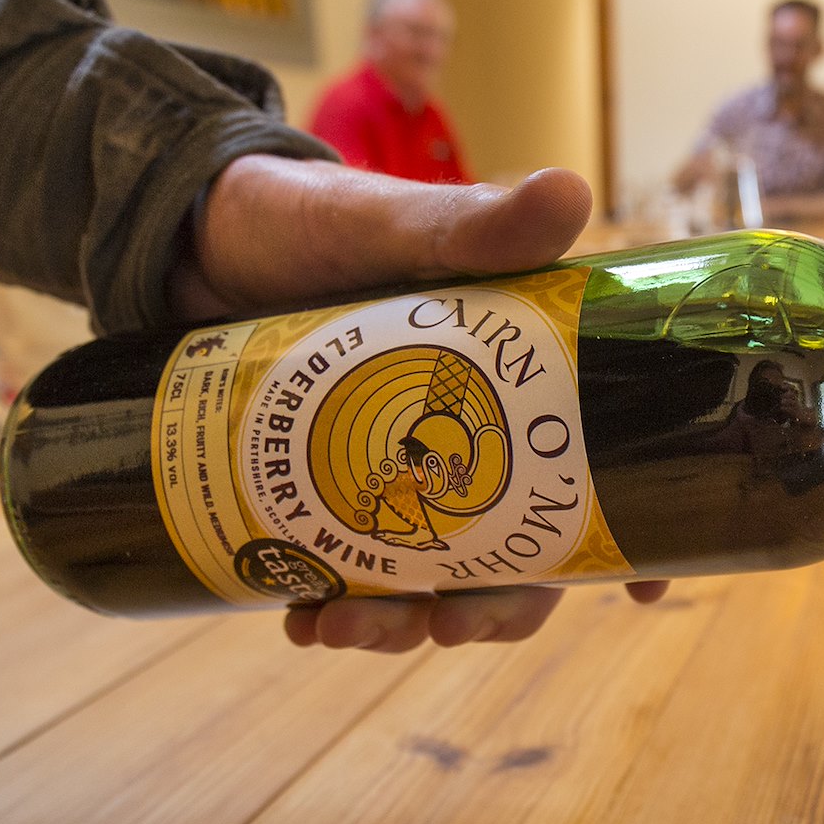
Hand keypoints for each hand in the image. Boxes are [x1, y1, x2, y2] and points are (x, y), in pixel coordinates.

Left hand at [182, 155, 668, 651]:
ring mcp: (395, 471)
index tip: (643, 591)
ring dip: (401, 624)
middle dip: (498, 609)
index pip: (598, 462)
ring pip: (432, 576)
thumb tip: (568, 194)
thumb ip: (469, 224)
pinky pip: (342, 570)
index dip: (626, 536)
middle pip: (520, 551)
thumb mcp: (386, 223)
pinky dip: (326, 606)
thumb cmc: (302, 218)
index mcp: (516, 379)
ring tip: (340, 629)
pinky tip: (297, 618)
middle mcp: (470, 436)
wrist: (180, 236)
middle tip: (451, 628)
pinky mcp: (320, 491)